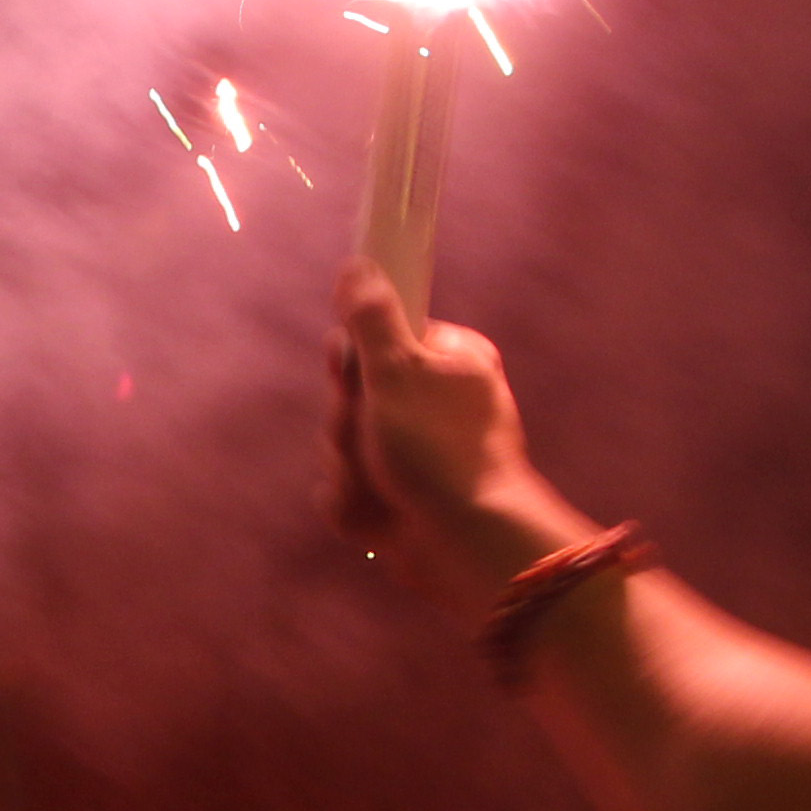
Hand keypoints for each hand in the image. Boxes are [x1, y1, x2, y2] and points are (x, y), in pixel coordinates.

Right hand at [326, 260, 586, 608]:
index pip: (376, 339)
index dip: (352, 359)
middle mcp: (432, 403)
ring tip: (382, 483)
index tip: (348, 371)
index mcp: (447, 360)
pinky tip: (378, 517)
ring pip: (343, 445)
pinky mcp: (397, 498)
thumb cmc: (439, 450)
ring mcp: (414, 453)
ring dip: (348, 466)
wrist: (466, 545)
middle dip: (346, 423)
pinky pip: (347, 488)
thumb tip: (358, 264)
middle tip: (373, 436)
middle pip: (351, 394)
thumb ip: (371, 316)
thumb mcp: (399, 368)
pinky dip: (355, 504)